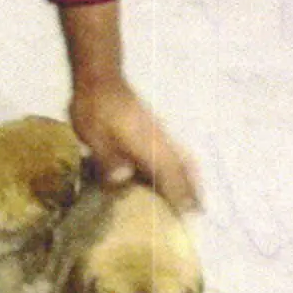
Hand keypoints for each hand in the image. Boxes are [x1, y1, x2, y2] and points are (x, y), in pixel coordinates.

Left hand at [69, 77, 200, 212]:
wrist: (100, 78)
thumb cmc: (95, 108)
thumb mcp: (93, 136)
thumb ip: (107, 159)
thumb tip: (122, 179)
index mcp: (148, 143)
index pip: (170, 174)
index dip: (180, 195)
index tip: (190, 214)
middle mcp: (159, 139)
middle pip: (184, 167)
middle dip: (192, 188)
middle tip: (199, 209)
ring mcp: (158, 131)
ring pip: (182, 157)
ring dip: (189, 176)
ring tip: (192, 194)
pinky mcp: (152, 126)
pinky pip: (174, 149)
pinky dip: (180, 163)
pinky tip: (170, 170)